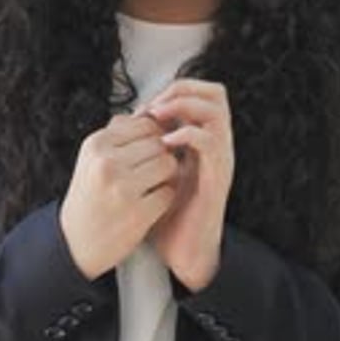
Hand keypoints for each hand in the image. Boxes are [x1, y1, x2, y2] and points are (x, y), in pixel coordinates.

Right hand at [60, 114, 177, 279]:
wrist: (74, 242)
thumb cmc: (90, 195)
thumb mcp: (93, 157)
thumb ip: (120, 133)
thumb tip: (152, 112)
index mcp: (96, 144)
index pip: (146, 124)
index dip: (155, 136)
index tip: (148, 151)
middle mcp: (107, 163)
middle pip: (160, 143)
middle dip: (161, 156)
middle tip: (150, 171)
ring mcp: (122, 189)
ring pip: (169, 165)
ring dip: (167, 176)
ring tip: (152, 185)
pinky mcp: (137, 214)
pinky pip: (169, 192)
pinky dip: (165, 198)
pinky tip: (151, 203)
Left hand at [140, 80, 234, 291]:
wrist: (183, 251)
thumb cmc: (166, 213)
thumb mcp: (151, 171)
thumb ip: (142, 145)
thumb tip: (119, 119)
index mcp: (203, 140)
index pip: (202, 93)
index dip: (173, 90)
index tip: (145, 108)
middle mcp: (217, 144)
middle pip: (215, 93)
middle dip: (183, 89)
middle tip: (155, 106)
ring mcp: (220, 159)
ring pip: (217, 110)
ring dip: (185, 106)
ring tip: (160, 118)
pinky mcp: (217, 177)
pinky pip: (209, 142)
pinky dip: (187, 134)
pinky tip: (166, 143)